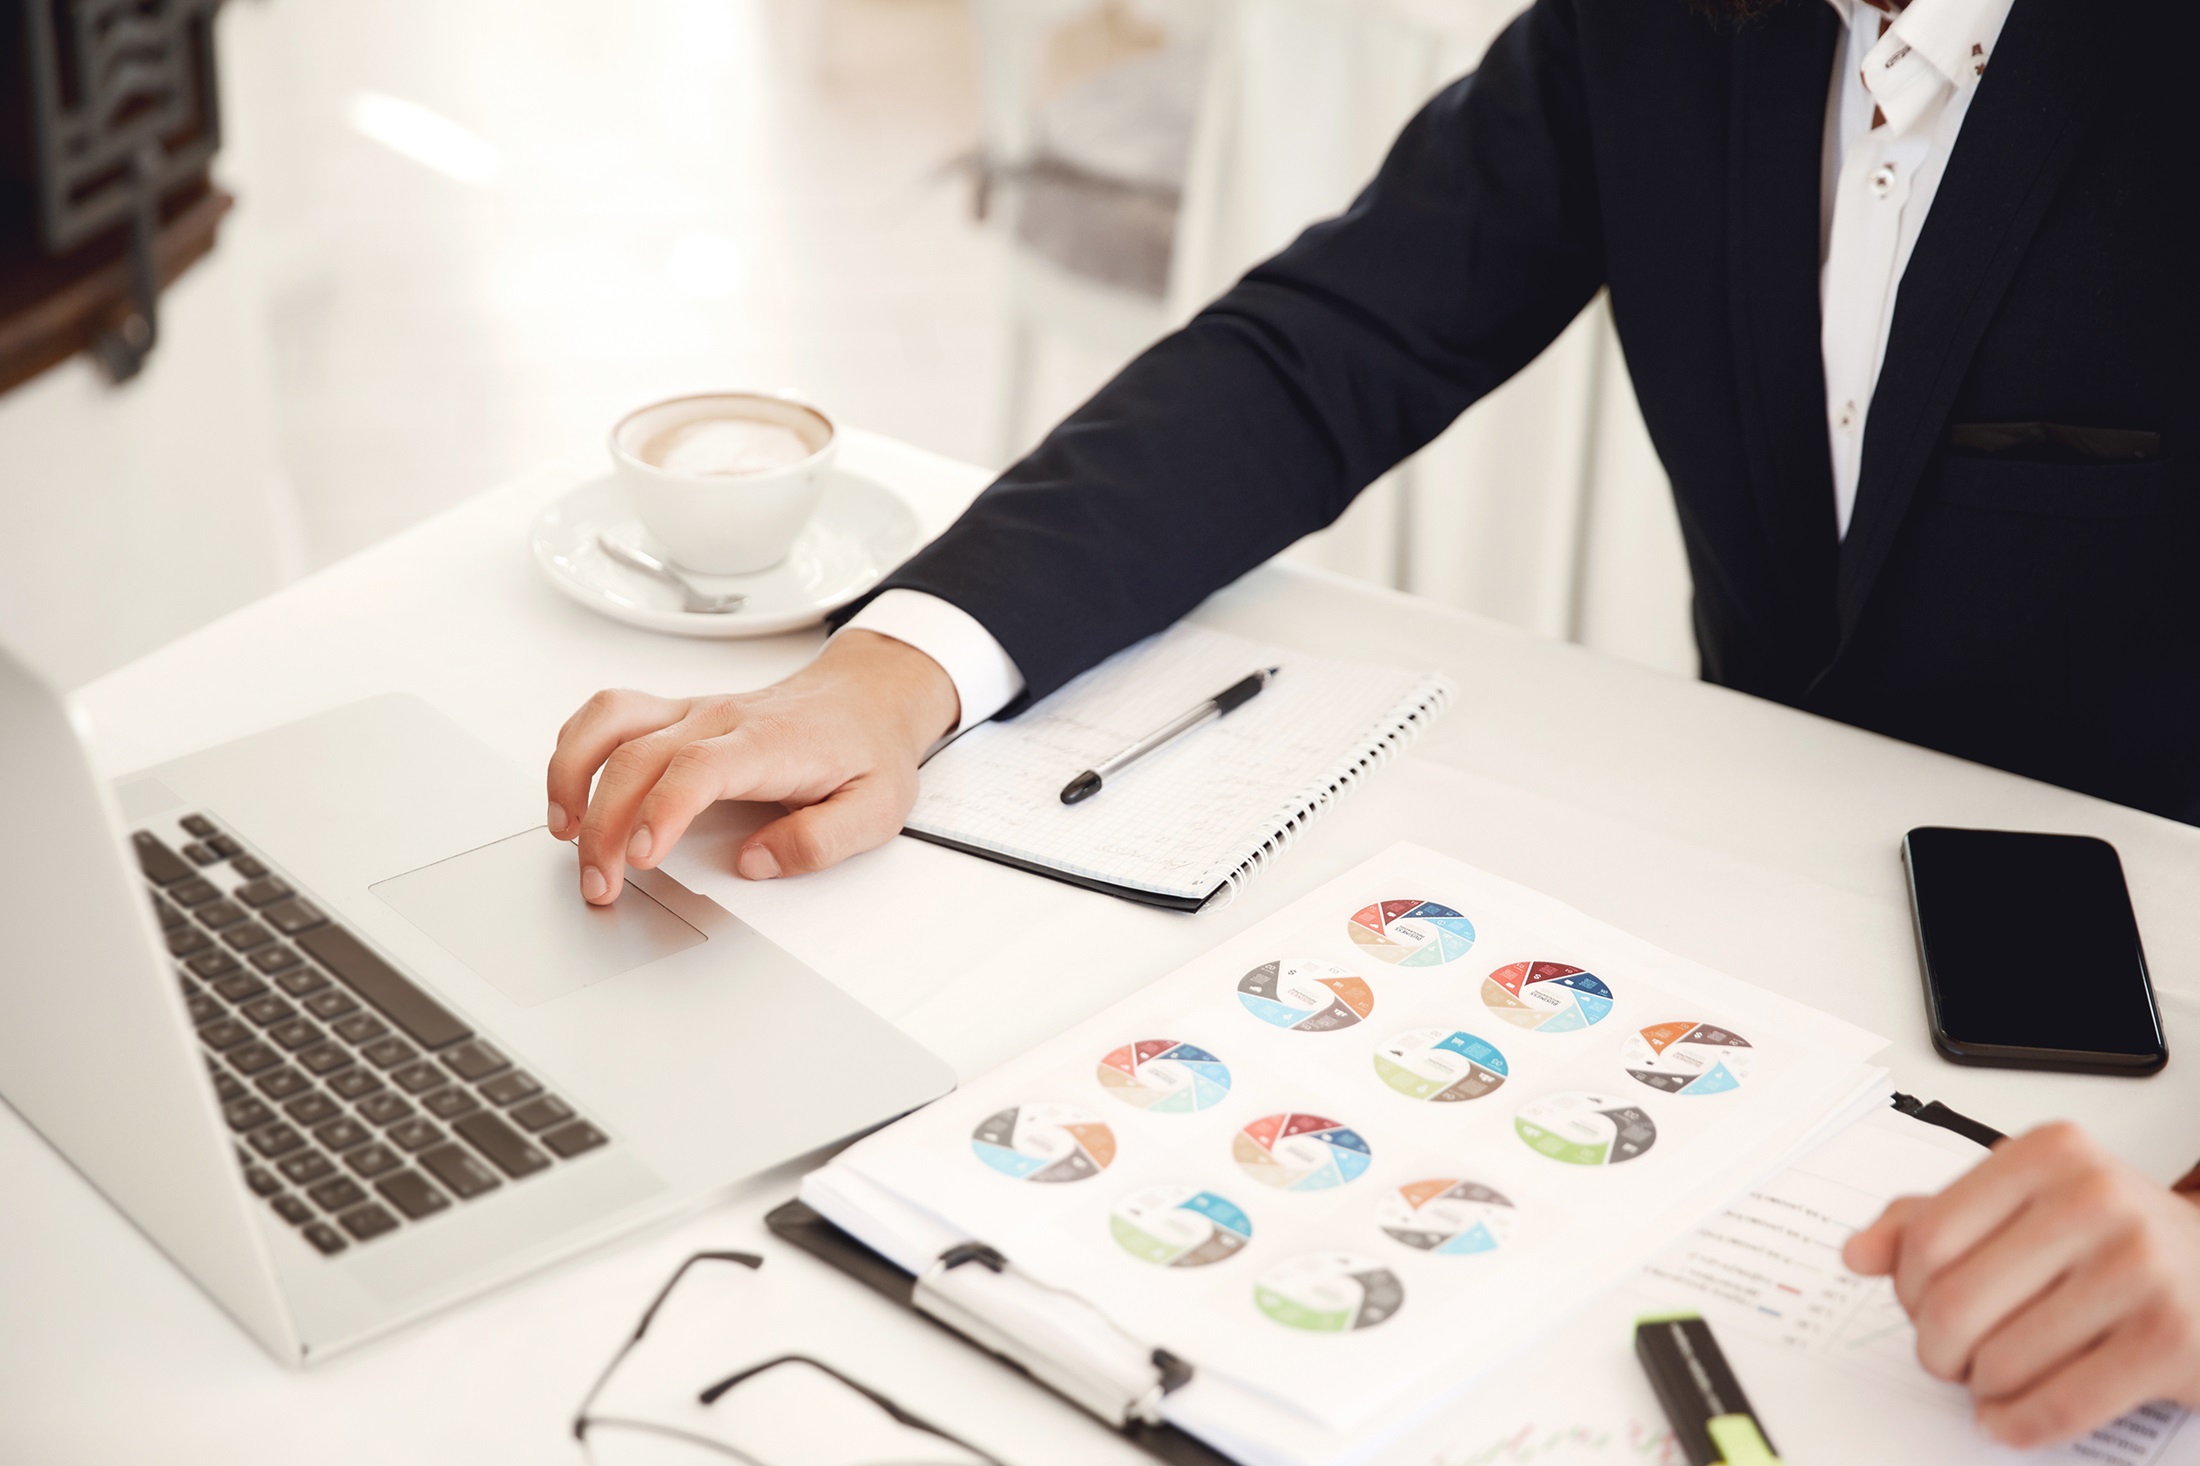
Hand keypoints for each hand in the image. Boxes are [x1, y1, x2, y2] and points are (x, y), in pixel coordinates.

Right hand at [545, 630, 959, 902]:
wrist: (868, 696)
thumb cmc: (868, 751)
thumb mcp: (876, 809)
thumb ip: (820, 841)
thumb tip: (756, 863)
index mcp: (770, 743)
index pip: (699, 768)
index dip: (662, 810)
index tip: (642, 856)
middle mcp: (722, 720)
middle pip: (639, 756)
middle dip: (606, 823)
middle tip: (600, 883)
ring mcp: (695, 711)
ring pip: (610, 722)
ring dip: (572, 773)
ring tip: (563, 832)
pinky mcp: (678, 714)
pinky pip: (610, 714)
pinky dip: (576, 747)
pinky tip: (570, 792)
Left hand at [1843, 1122, 2199, 1447]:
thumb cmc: (2111, 1238)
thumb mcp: (2025, 1203)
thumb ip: (1934, 1218)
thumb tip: (1858, 1254)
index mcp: (2048, 1154)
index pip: (1927, 1236)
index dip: (1907, 1291)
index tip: (1919, 1309)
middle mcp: (2095, 1199)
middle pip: (1955, 1302)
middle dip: (1937, 1349)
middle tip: (1949, 1358)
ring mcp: (2139, 1268)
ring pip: (2002, 1359)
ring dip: (1981, 1388)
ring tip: (1990, 1380)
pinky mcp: (2171, 1339)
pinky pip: (2061, 1402)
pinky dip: (2019, 1423)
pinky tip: (2009, 1419)